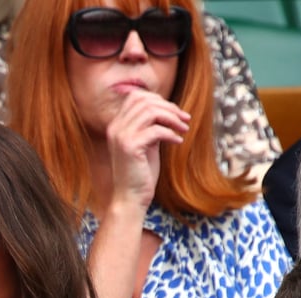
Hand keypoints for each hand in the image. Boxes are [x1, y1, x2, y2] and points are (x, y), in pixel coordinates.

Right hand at [106, 90, 189, 212]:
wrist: (130, 198)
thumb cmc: (140, 173)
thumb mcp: (146, 144)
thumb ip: (150, 127)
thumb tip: (167, 111)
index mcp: (116, 125)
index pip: (136, 97)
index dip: (159, 100)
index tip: (176, 113)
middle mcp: (115, 128)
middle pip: (145, 101)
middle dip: (169, 107)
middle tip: (185, 119)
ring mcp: (121, 137)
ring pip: (151, 112)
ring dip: (172, 118)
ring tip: (183, 129)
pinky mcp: (130, 147)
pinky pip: (156, 130)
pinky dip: (171, 134)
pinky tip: (178, 142)